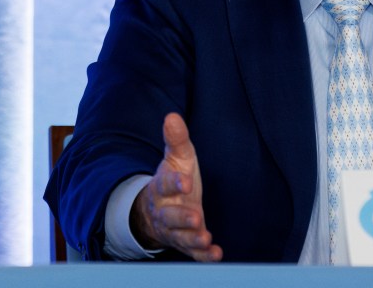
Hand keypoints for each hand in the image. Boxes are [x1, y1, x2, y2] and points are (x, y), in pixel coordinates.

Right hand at [130, 113, 222, 260]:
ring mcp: (175, 230)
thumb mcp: (177, 158)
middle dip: (182, 218)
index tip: (187, 182)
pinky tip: (216, 253)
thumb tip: (172, 116)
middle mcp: (165, 211)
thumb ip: (177, 139)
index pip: (166, 184)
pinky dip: (203, 255)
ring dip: (193, 239)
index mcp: (162, 188)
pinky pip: (192, 253)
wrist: (156, 211)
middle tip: (196, 217)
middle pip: (171, 216)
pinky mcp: (185, 243)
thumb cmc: (173, 180)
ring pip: (180, 237)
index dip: (175, 183)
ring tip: (205, 238)